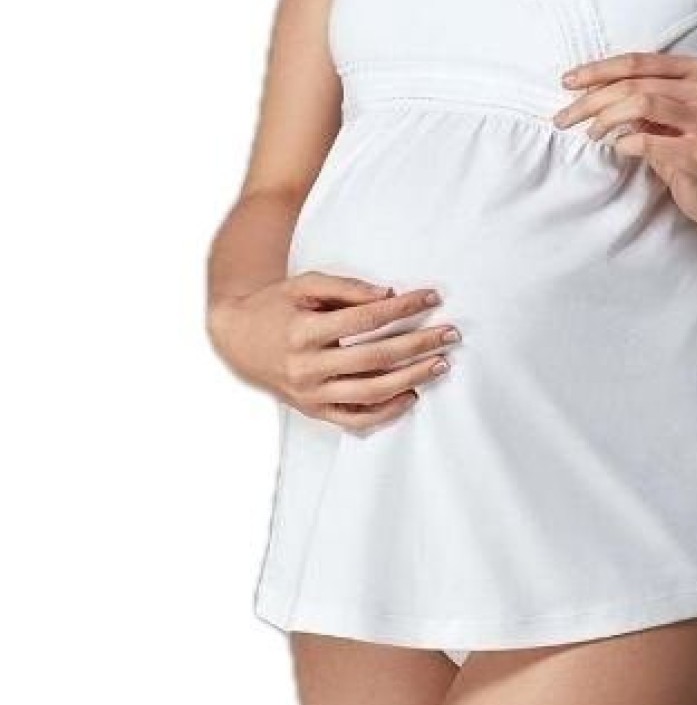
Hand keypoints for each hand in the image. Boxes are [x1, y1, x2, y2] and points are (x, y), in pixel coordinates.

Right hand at [207, 271, 462, 433]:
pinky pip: (355, 419)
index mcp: (304, 331)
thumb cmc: (277, 305)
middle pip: (374, 358)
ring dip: (411, 378)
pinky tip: (412, 395)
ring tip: (440, 363)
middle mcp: (307, 367)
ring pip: (370, 392)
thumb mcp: (305, 285)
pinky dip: (386, 411)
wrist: (238, 339)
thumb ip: (347, 288)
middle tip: (451, 334)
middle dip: (418, 345)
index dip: (403, 307)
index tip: (432, 297)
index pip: (364, 319)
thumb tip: (389, 295)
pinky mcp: (313, 411)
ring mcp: (310, 394)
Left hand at [553, 52, 696, 227]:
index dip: (597, 70)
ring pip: (640, 104)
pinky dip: (625, 143)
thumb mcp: (662, 112)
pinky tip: (619, 148)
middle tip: (564, 117)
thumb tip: (583, 86)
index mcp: (695, 69)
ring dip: (605, 119)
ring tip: (591, 133)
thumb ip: (634, 93)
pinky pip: (649, 141)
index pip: (636, 62)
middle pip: (633, 84)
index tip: (567, 82)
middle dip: (591, 100)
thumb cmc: (684, 143)